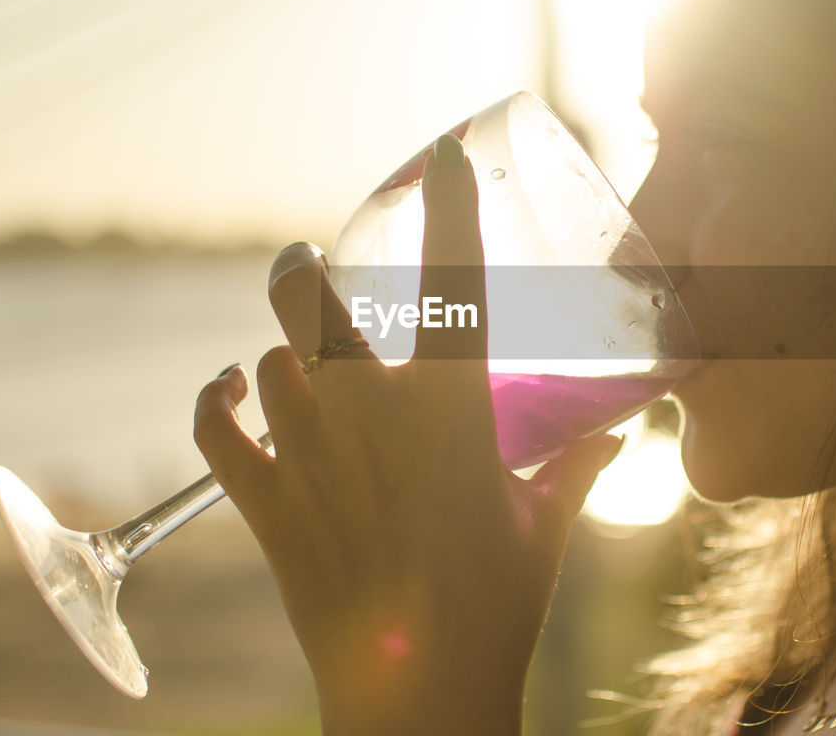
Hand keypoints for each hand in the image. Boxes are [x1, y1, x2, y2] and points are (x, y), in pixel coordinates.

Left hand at [193, 134, 622, 735]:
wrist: (418, 692)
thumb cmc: (496, 606)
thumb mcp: (546, 525)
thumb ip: (580, 467)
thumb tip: (623, 433)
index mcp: (450, 407)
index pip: (452, 276)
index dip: (446, 204)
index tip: (440, 154)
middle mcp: (369, 414)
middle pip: (307, 294)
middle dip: (302, 261)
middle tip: (310, 258)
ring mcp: (308, 456)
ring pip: (267, 358)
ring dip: (280, 349)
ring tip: (293, 358)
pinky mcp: (265, 504)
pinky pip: (212, 430)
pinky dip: (212, 401)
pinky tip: (225, 388)